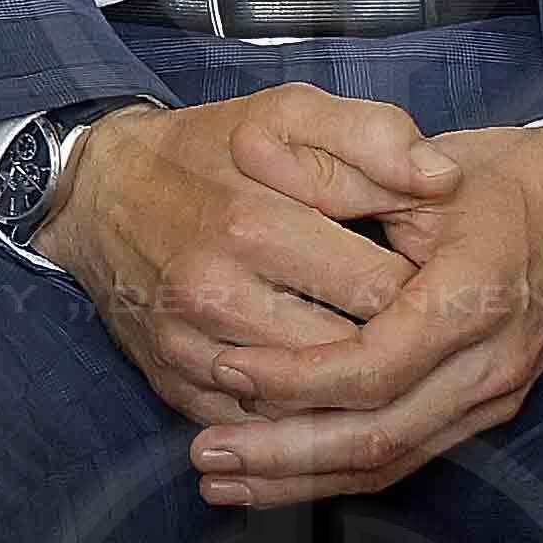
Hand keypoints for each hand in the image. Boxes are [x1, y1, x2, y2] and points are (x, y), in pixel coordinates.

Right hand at [36, 84, 436, 427]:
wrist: (99, 191)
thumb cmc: (208, 150)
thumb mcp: (287, 113)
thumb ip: (371, 135)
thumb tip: (443, 179)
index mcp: (254, 223)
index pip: (385, 291)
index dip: (427, 290)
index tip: (436, 278)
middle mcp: (217, 293)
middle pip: (354, 355)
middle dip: (398, 345)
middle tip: (419, 326)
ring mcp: (192, 347)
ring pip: (314, 405)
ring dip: (356, 390)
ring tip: (382, 357)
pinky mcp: (176, 384)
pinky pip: (265, 429)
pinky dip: (304, 417)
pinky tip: (326, 387)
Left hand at [187, 122, 542, 508]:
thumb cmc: (499, 179)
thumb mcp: (424, 159)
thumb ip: (342, 170)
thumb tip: (250, 156)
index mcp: (473, 297)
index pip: (377, 365)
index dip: (298, 376)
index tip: (228, 367)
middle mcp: (490, 363)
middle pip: (378, 435)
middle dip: (285, 453)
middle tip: (205, 455)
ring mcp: (492, 396)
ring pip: (391, 461)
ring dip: (302, 478)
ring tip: (223, 480)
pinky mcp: (483, 412)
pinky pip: (406, 457)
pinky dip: (339, 471)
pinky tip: (280, 478)